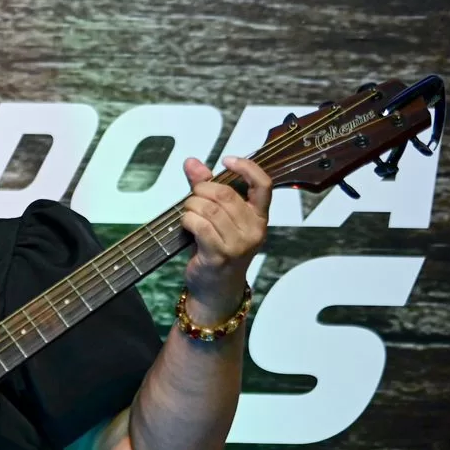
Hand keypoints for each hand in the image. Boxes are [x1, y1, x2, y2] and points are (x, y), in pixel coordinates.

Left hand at [180, 156, 270, 323]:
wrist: (215, 289)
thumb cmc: (216, 249)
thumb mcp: (216, 218)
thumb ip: (206, 188)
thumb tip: (191, 162)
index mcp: (259, 218)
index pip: (263, 185)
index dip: (247, 167)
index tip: (227, 160)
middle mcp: (254, 230)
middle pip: (225, 194)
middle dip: (201, 190)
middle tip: (192, 198)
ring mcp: (239, 244)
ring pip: (209, 209)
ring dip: (191, 205)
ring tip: (188, 213)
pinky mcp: (220, 255)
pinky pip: (200, 225)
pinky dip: (187, 219)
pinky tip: (186, 224)